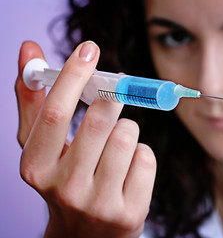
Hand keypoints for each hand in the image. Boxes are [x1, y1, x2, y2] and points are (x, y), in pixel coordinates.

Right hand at [15, 41, 155, 237]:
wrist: (86, 235)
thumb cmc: (64, 179)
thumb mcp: (42, 146)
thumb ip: (34, 99)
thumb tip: (30, 49)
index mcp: (36, 168)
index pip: (55, 114)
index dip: (73, 76)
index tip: (89, 50)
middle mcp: (65, 189)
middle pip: (100, 120)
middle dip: (112, 99)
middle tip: (113, 95)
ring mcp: (99, 204)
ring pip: (128, 136)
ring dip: (127, 129)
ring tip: (116, 145)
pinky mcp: (130, 212)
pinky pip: (146, 158)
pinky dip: (141, 154)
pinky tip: (128, 169)